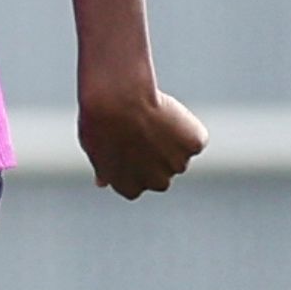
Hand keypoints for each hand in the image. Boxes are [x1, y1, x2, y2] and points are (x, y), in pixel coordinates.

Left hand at [79, 85, 207, 198]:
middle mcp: (157, 183)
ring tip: (153, 117)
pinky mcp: (194, 145)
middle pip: (163, 170)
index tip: (128, 140)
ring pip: (180, 153)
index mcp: (130, 189)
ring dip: (173, 139)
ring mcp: (178, 165)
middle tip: (143, 127)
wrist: (119, 101)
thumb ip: (105, 169)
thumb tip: (103, 183)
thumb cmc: (100, 121)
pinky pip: (195, 137)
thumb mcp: (94, 149)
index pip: (139, 181)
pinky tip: (169, 112)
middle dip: (157, 153)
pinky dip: (188, 126)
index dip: (135, 159)